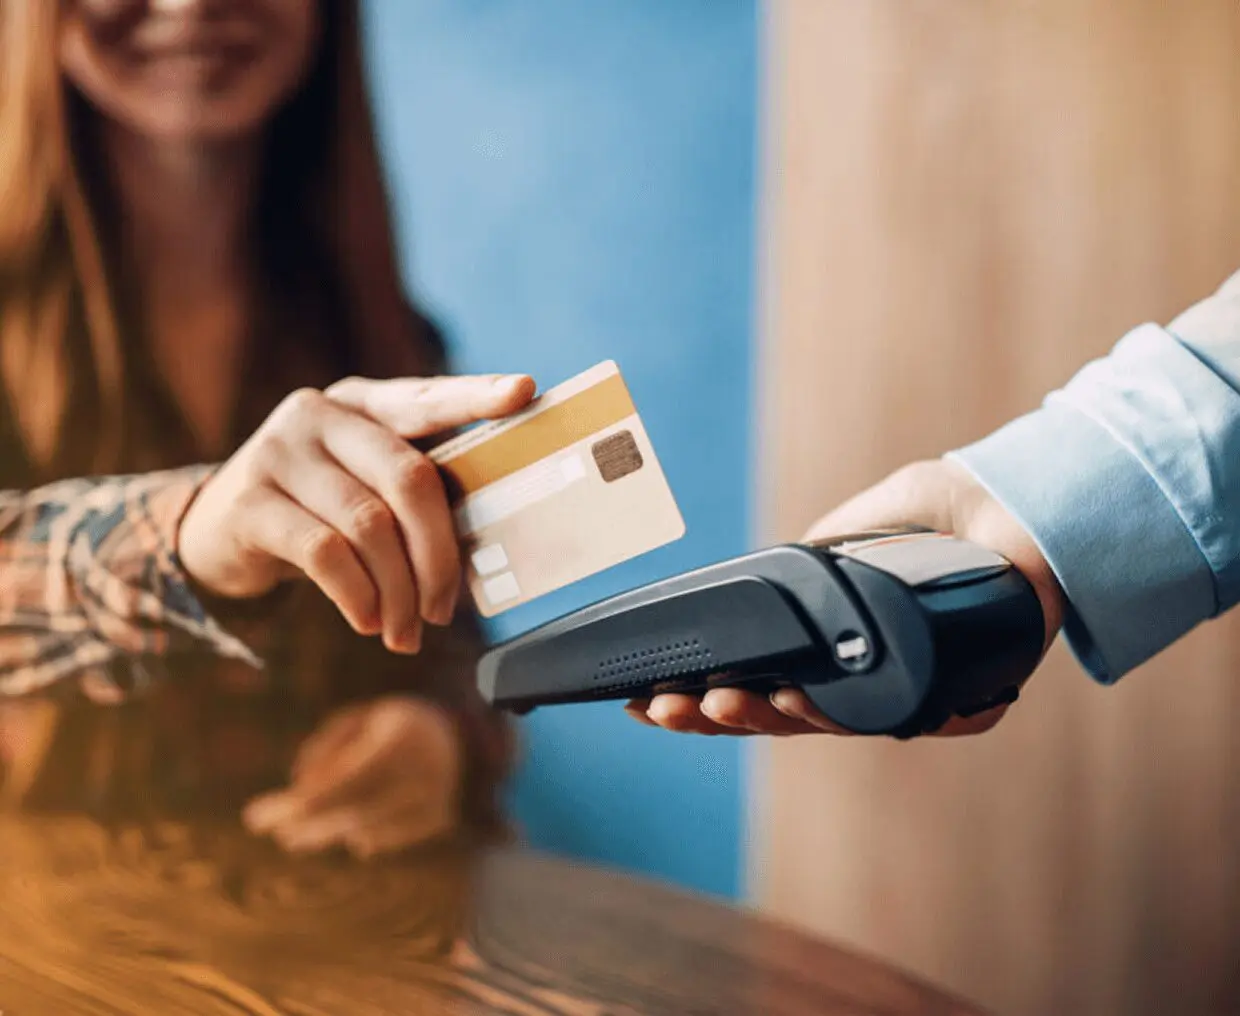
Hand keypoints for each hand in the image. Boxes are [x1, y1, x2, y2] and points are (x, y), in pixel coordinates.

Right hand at [178, 374, 535, 653]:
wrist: (216, 531)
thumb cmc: (317, 510)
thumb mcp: (361, 484)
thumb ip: (410, 490)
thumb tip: (484, 547)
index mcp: (363, 403)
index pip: (427, 397)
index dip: (476, 397)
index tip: (525, 393)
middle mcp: (320, 414)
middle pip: (408, 477)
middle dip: (438, 554)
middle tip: (445, 610)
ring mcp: (279, 452)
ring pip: (369, 524)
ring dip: (397, 591)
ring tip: (404, 632)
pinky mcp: (250, 501)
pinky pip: (324, 553)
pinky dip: (357, 595)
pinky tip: (366, 621)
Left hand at [242, 696, 461, 858]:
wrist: (458, 736)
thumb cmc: (393, 724)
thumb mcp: (357, 721)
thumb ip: (325, 750)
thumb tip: (299, 789)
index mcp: (398, 742)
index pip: (337, 785)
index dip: (296, 804)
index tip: (257, 816)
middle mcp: (418, 774)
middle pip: (347, 812)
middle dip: (305, 824)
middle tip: (275, 830)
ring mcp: (432, 801)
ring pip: (363, 829)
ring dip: (325, 833)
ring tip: (294, 836)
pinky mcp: (436, 820)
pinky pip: (385, 837)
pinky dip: (360, 834)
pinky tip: (344, 834)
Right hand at [627, 458, 1065, 737]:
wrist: (1028, 507)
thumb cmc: (953, 511)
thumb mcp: (869, 520)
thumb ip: (826, 546)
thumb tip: (773, 568)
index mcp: (836, 650)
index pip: (760, 685)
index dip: (704, 698)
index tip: (648, 697)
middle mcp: (867, 678)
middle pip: (780, 717)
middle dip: (718, 717)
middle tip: (668, 706)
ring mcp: (912, 689)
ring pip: (830, 725)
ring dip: (769, 719)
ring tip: (724, 702)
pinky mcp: (967, 691)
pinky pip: (920, 720)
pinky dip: (871, 720)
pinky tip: (807, 704)